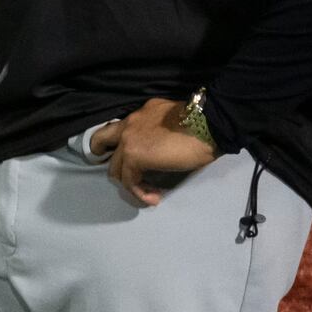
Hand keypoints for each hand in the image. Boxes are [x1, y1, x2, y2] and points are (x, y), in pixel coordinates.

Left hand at [92, 98, 216, 206]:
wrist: (209, 123)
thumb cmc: (202, 124)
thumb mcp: (173, 122)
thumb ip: (158, 131)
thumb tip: (159, 148)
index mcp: (141, 114)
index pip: (116, 128)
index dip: (111, 143)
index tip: (119, 156)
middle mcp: (129, 123)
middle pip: (101, 142)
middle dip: (109, 160)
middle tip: (127, 175)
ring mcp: (128, 140)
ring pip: (115, 167)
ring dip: (130, 182)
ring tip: (148, 192)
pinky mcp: (134, 157)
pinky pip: (129, 181)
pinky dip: (140, 193)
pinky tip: (154, 198)